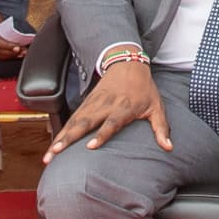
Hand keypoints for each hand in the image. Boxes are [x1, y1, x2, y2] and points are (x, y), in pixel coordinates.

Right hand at [49, 50, 165, 155]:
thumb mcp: (156, 106)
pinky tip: (53, 145)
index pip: (111, 123)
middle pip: (84, 123)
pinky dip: (61, 131)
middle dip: (69, 139)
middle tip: (56, 153)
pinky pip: (72, 119)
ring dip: (60, 138)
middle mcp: (105, 106)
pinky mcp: (86, 103)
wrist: (127, 64)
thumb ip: (161, 128)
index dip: (101, 135)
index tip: (91, 147)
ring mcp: (93, 104)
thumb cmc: (144, 88)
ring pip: (73, 122)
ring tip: (49, 155)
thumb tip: (169, 148)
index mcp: (123, 108)